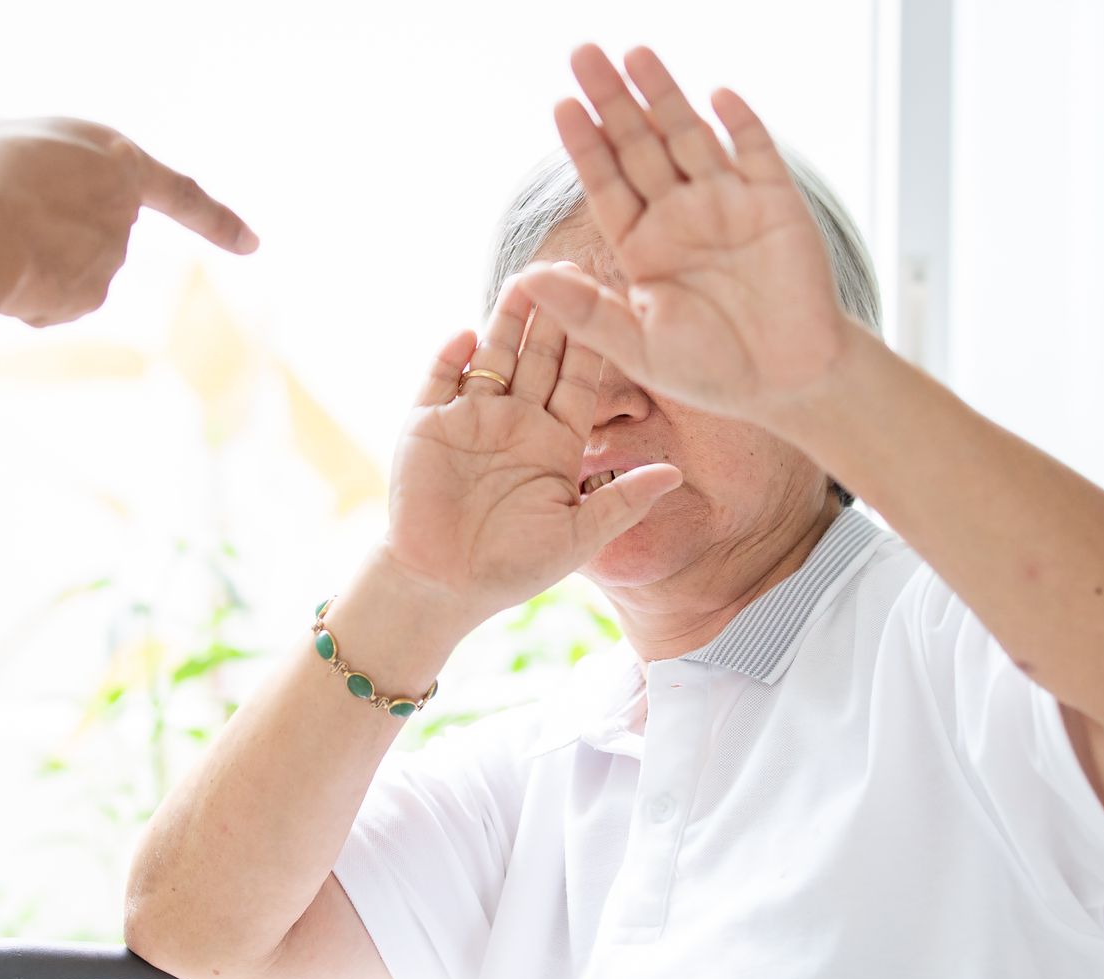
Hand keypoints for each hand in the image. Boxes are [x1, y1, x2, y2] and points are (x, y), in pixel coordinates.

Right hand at [0, 118, 256, 327]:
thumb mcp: (12, 141)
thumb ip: (47, 171)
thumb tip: (47, 225)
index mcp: (117, 158)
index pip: (179, 193)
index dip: (215, 219)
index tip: (253, 244)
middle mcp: (125, 212)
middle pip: (92, 231)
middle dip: (51, 234)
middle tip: (0, 216)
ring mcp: (111, 259)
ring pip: (65, 268)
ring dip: (30, 261)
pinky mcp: (91, 298)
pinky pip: (51, 299)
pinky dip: (25, 294)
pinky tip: (0, 277)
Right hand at [381, 281, 681, 624]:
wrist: (441, 586)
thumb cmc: (511, 567)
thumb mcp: (578, 536)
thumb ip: (622, 500)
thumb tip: (676, 475)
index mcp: (555, 442)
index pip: (579, 381)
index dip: (593, 343)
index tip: (612, 302)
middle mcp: (516, 422)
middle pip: (539, 356)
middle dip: (554, 315)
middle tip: (569, 267)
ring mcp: (471, 419)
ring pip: (493, 356)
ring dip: (507, 320)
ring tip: (524, 281)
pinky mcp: (427, 424)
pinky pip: (439, 379)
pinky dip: (451, 356)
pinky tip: (468, 336)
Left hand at [519, 46, 854, 419]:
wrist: (789, 381)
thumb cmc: (712, 369)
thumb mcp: (637, 348)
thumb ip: (584, 311)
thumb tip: (526, 278)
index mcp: (643, 246)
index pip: (606, 183)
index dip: (585, 144)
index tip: (562, 105)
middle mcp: (680, 216)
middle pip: (639, 146)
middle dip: (612, 101)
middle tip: (583, 54)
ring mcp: (728, 204)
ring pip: (688, 137)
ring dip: (663, 96)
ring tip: (635, 53)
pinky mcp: (775, 203)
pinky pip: (755, 152)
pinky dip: (739, 122)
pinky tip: (716, 94)